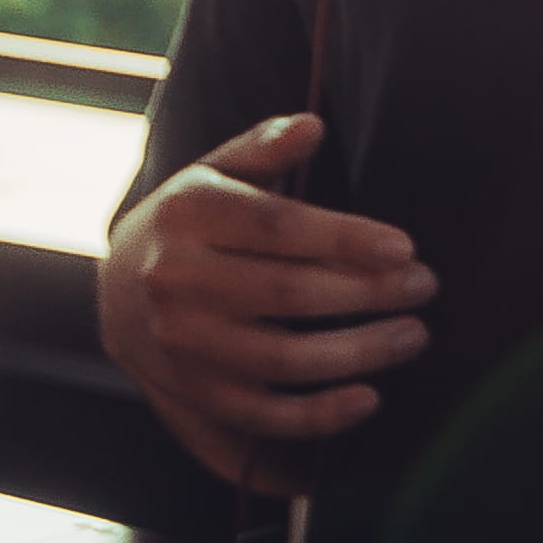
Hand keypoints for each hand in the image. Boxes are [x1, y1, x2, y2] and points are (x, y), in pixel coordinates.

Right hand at [98, 112, 434, 495]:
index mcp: (188, 215)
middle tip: (423, 286)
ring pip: (281, 359)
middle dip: (366, 293)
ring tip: (413, 335)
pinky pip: (262, 414)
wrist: (119, 290)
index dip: (344, 238)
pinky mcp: (195, 392)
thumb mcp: (217, 171)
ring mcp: (183, 344)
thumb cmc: (192, 221)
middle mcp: (176, 281)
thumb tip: (312, 125)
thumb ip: (264, 145)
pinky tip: (369, 400)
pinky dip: (318, 417)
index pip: (275, 226)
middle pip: (286, 293)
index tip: (404, 248)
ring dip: (358, 353)